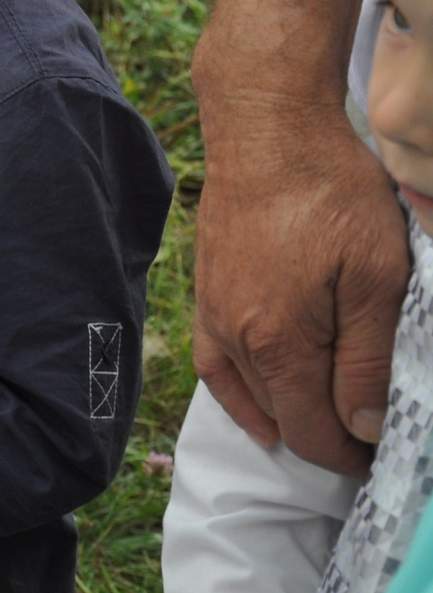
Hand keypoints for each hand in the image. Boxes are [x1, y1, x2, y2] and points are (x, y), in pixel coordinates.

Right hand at [191, 96, 404, 473]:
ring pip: (253, 395)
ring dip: (293, 418)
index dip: (352, 457)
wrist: (267, 131)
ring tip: (332, 427)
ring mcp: (216, 317)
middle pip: (285, 418)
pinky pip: (216, 367)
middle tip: (372, 441)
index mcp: (280, 341)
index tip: (385, 461)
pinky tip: (261, 412)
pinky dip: (240, 399)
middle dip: (328, 440)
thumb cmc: (331, 193)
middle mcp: (238, 338)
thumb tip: (363, 426)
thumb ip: (370, 357)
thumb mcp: (379, 276)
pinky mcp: (208, 294)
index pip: (315, 431)